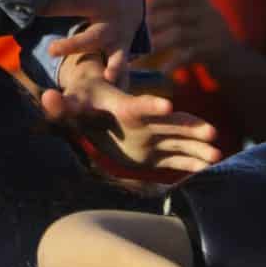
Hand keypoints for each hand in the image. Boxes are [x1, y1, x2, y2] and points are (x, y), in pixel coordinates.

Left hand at [39, 0, 145, 78]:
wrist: (135, 4)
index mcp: (100, 1)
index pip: (72, 4)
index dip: (52, 7)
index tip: (33, 9)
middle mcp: (110, 22)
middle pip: (91, 36)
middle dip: (73, 44)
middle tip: (52, 50)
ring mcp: (118, 39)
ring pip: (109, 54)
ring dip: (109, 65)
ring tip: (106, 77)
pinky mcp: (122, 51)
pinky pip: (121, 64)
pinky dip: (119, 74)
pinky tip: (114, 85)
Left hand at [42, 62, 222, 175]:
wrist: (95, 110)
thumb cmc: (83, 105)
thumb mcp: (71, 105)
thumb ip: (60, 105)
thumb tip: (46, 96)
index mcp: (124, 109)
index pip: (139, 106)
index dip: (152, 105)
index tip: (169, 106)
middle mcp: (144, 122)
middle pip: (169, 124)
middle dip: (190, 128)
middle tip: (212, 133)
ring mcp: (152, 138)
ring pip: (179, 142)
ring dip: (197, 148)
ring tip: (219, 155)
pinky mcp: (153, 154)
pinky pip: (175, 160)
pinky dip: (191, 164)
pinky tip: (210, 170)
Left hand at [145, 0, 236, 71]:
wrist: (236, 62)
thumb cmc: (206, 42)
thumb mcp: (195, 23)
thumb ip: (174, 17)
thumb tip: (140, 20)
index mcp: (201, 2)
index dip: (156, 2)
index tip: (140, 14)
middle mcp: (208, 12)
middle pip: (174, 16)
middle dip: (151, 28)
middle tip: (134, 40)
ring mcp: (213, 30)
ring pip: (179, 34)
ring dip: (157, 45)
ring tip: (142, 56)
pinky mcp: (215, 50)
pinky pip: (189, 55)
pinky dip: (173, 63)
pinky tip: (163, 71)